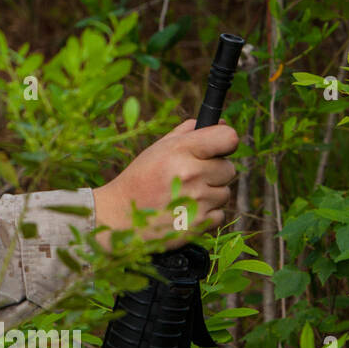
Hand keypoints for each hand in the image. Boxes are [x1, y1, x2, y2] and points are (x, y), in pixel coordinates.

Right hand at [92, 117, 238, 243]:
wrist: (119, 217)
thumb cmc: (140, 179)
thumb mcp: (158, 149)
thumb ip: (188, 133)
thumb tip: (222, 123)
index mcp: (180, 151)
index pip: (228, 138)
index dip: (226, 143)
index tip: (219, 149)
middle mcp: (191, 174)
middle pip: (229, 169)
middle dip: (214, 172)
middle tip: (190, 177)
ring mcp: (196, 200)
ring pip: (225, 193)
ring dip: (209, 194)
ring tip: (183, 196)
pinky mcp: (198, 223)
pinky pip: (219, 214)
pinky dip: (205, 214)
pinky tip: (183, 211)